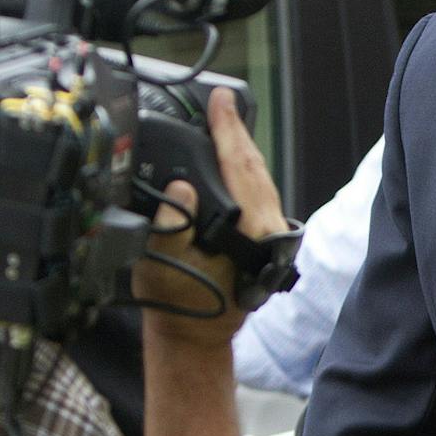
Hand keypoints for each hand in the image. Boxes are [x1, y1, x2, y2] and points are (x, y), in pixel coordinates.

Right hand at [134, 90, 287, 342]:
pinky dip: (244, 167)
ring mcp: (272, 233)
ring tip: (225, 119)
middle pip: (254, 166)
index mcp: (252, 233)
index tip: (221, 100)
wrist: (195, 336)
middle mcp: (270, 230)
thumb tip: (179, 187)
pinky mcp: (266, 236)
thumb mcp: (163, 264)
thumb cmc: (178, 303)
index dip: (228, 130)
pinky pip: (257, 190)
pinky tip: (233, 155)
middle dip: (237, 131)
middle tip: (222, 99)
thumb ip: (172, 225)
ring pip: (259, 177)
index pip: (240, 167)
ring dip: (242, 147)